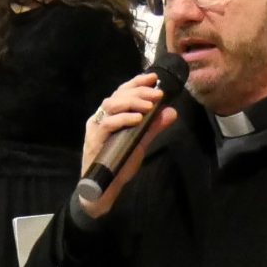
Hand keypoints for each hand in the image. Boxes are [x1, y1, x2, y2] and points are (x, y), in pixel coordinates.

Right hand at [78, 72, 177, 219]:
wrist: (104, 189)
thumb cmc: (119, 164)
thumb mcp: (140, 142)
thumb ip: (153, 127)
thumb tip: (171, 112)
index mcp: (112, 115)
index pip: (123, 92)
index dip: (137, 82)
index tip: (153, 78)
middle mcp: (102, 117)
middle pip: (118, 95)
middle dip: (139, 91)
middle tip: (158, 94)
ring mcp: (96, 127)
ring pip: (111, 105)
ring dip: (132, 102)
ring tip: (149, 105)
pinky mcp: (94, 139)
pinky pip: (108, 124)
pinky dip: (124, 119)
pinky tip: (138, 119)